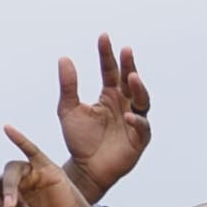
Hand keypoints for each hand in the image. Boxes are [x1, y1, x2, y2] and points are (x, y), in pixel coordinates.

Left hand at [52, 39, 153, 201]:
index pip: (110, 70)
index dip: (107, 54)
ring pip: (142, 100)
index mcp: (109, 95)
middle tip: (126, 50)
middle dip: (129, 65)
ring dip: (138, 88)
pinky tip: (129, 117)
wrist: (85, 169)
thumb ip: (68, 86)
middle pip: (130, 81)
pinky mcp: (139, 139)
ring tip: (132, 77)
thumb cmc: (78, 139)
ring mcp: (134, 121)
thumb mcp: (68, 110)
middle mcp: (124, 104)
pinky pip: (142, 127)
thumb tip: (64, 58)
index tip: (103, 36)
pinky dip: (137, 121)